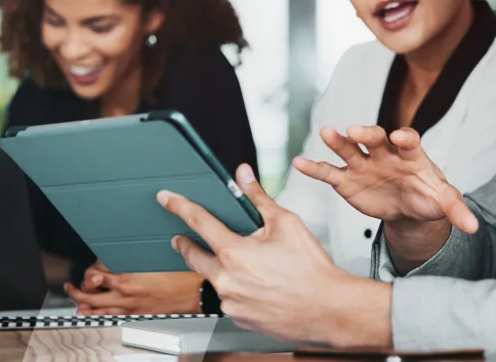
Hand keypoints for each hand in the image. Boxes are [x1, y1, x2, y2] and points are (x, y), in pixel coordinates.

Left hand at [63, 261, 202, 314]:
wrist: (196, 291)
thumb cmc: (180, 272)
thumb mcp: (154, 256)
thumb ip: (133, 255)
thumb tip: (120, 254)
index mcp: (127, 276)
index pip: (96, 273)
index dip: (91, 269)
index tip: (92, 266)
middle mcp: (124, 294)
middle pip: (90, 293)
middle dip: (77, 289)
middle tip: (71, 285)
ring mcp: (130, 306)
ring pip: (98, 309)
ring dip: (83, 304)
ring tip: (77, 301)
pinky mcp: (138, 314)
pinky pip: (111, 317)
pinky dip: (98, 315)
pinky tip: (94, 314)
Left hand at [158, 164, 392, 347]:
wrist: (328, 309)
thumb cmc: (311, 270)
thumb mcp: (286, 223)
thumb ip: (258, 198)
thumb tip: (244, 176)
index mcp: (234, 252)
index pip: (199, 221)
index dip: (179, 206)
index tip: (166, 200)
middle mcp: (226, 280)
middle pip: (194, 256)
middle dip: (186, 245)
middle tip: (182, 239)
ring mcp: (230, 302)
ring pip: (213, 279)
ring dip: (219, 269)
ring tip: (243, 264)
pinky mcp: (238, 318)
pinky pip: (228, 298)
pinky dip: (235, 288)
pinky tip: (256, 284)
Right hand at [292, 126, 477, 232]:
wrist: (408, 206)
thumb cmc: (427, 195)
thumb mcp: (444, 201)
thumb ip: (457, 210)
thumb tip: (474, 226)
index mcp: (411, 154)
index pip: (409, 140)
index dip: (404, 138)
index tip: (399, 137)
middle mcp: (384, 153)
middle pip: (374, 138)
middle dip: (366, 134)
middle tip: (355, 130)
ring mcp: (363, 164)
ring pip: (349, 149)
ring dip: (337, 141)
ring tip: (325, 132)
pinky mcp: (347, 179)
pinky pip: (328, 172)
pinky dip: (314, 167)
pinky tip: (299, 162)